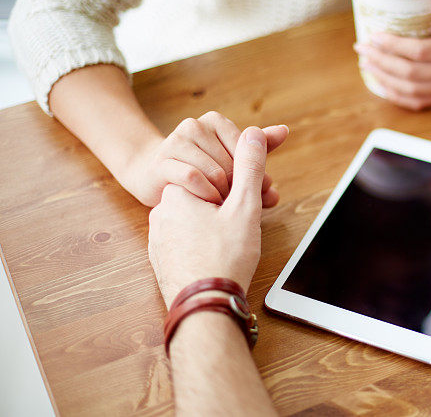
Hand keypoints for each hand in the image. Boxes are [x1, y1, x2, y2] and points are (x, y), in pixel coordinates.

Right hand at [121, 111, 284, 206]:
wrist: (155, 179)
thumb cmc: (201, 169)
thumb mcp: (233, 159)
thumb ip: (259, 147)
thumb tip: (285, 131)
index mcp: (215, 121)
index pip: (247, 150)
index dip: (255, 173)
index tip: (257, 191)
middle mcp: (194, 125)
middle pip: (233, 162)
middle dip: (240, 187)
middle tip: (240, 205)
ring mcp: (175, 141)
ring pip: (215, 171)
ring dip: (223, 193)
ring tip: (222, 205)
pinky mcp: (161, 161)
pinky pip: (193, 178)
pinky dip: (206, 194)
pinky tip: (206, 203)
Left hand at [147, 125, 287, 306]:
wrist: (203, 310)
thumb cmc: (224, 258)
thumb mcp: (245, 206)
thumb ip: (249, 166)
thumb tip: (255, 133)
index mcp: (177, 192)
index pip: (213, 170)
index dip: (240, 182)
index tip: (257, 199)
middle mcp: (162, 211)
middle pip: (206, 194)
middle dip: (233, 203)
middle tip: (254, 222)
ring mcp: (159, 238)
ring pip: (197, 219)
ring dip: (221, 224)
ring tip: (239, 244)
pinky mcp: (162, 259)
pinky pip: (188, 240)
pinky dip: (207, 243)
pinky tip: (222, 257)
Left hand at [353, 0, 430, 109]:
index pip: (421, 52)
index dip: (394, 46)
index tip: (374, 36)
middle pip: (411, 73)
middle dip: (382, 61)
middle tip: (363, 49)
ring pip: (411, 90)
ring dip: (384, 79)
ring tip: (366, 64)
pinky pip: (418, 102)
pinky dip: (396, 95)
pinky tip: (380, 84)